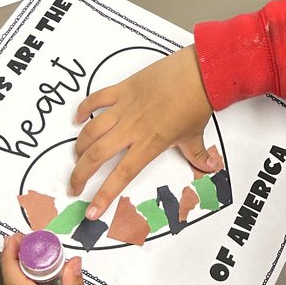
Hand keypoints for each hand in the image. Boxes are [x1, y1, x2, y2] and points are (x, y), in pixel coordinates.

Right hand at [71, 43, 217, 219]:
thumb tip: (211, 168)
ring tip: (77, 157)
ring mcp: (125, 107)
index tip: (90, 212)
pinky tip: (77, 119)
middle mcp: (132, 128)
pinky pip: (97, 99)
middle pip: (96, 155)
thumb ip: (198, 156)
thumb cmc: (197, 103)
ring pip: (92, 130)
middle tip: (74, 186)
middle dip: (80, 174)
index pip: (121, 175)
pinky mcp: (123, 88)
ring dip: (80, 146)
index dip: (103, 195)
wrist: (198, 72)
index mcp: (149, 144)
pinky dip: (83, 109)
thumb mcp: (196, 135)